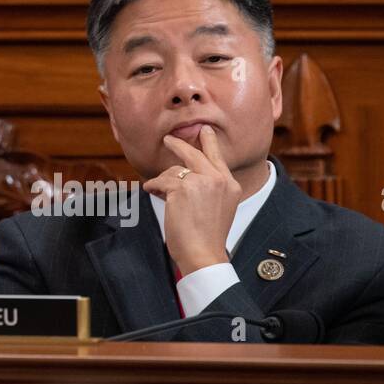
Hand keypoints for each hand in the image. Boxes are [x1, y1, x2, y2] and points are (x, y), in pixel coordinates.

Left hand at [143, 125, 240, 274]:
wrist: (204, 253)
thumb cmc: (208, 236)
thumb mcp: (219, 206)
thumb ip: (209, 188)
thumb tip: (183, 173)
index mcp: (231, 185)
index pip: (218, 157)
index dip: (209, 142)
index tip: (205, 130)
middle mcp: (218, 180)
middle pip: (194, 154)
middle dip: (179, 145)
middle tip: (169, 139)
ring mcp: (201, 182)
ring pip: (174, 171)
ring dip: (163, 181)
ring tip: (160, 192)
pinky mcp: (182, 188)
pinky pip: (161, 181)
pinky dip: (153, 186)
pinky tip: (152, 191)